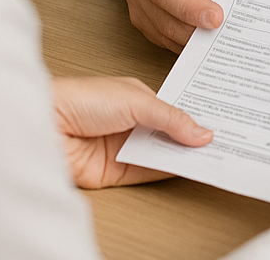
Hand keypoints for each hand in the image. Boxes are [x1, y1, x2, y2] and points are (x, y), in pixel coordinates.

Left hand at [53, 76, 211, 187]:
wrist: (45, 124)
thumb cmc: (80, 98)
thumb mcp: (136, 100)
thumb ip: (171, 119)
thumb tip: (201, 131)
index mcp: (138, 97)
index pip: (174, 110)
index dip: (196, 115)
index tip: (221, 121)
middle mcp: (132, 122)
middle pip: (171, 133)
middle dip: (193, 137)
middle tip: (223, 140)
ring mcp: (125, 147)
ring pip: (162, 153)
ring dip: (183, 155)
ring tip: (212, 155)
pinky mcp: (117, 172)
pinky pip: (149, 172)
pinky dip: (168, 171)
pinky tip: (186, 168)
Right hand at [123, 0, 227, 50]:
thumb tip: (211, 2)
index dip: (189, 8)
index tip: (215, 18)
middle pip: (164, 18)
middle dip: (196, 28)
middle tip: (224, 30)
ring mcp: (138, 5)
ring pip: (165, 34)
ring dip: (193, 38)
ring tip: (218, 31)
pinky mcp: (145, 22)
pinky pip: (166, 40)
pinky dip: (188, 41)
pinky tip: (205, 33)